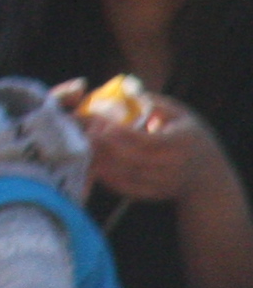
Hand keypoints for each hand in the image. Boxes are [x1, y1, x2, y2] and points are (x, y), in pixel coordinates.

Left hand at [60, 77, 225, 204]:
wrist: (207, 174)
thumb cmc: (189, 136)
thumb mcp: (180, 114)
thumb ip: (154, 102)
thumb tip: (126, 92)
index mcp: (181, 143)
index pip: (148, 141)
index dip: (121, 133)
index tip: (99, 121)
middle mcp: (174, 166)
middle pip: (132, 159)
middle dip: (104, 147)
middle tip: (82, 134)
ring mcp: (164, 183)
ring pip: (126, 175)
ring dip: (101, 163)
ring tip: (81, 149)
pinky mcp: (154, 195)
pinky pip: (126, 188)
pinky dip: (107, 178)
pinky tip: (92, 165)